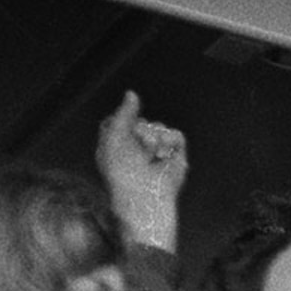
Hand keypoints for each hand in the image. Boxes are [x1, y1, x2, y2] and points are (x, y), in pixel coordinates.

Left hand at [96, 92, 186, 251]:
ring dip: (154, 137)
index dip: (122, 120)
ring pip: (158, 126)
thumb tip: (132, 93)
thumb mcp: (115, 137)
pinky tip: (163, 155)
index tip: (122, 130)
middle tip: (137, 148)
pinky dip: (170, 141)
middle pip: (140, 120)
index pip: (120, 120)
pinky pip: (176, 135)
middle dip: (139, 130)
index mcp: (116, 145)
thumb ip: (124, 113)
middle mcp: (136, 148)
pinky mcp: (175, 157)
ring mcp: (156, 152)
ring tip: (151, 154)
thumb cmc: (123, 172)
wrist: (146, 197)